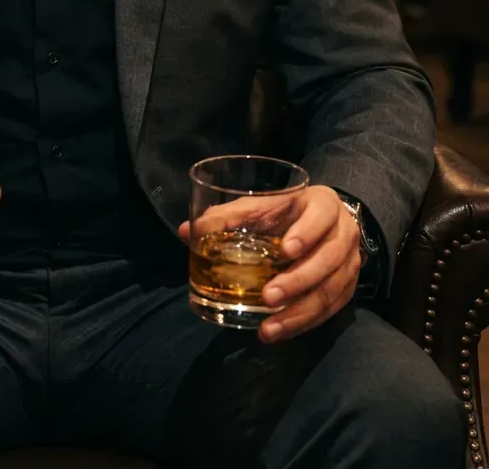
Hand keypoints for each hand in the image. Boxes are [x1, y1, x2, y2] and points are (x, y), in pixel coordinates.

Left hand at [179, 184, 360, 343]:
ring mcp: (350, 264)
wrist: (327, 221)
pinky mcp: (348, 289)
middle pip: (328, 260)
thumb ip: (229, 216)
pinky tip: (280, 332)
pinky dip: (305, 324)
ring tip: (269, 328)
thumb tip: (186, 231)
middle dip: (298, 281)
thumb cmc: (287, 211)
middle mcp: (343, 235)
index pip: (320, 217)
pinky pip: (331, 311)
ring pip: (330, 291)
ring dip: (299, 313)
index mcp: (323, 206)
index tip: (285, 250)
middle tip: (268, 297)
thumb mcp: (263, 205)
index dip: (306, 233)